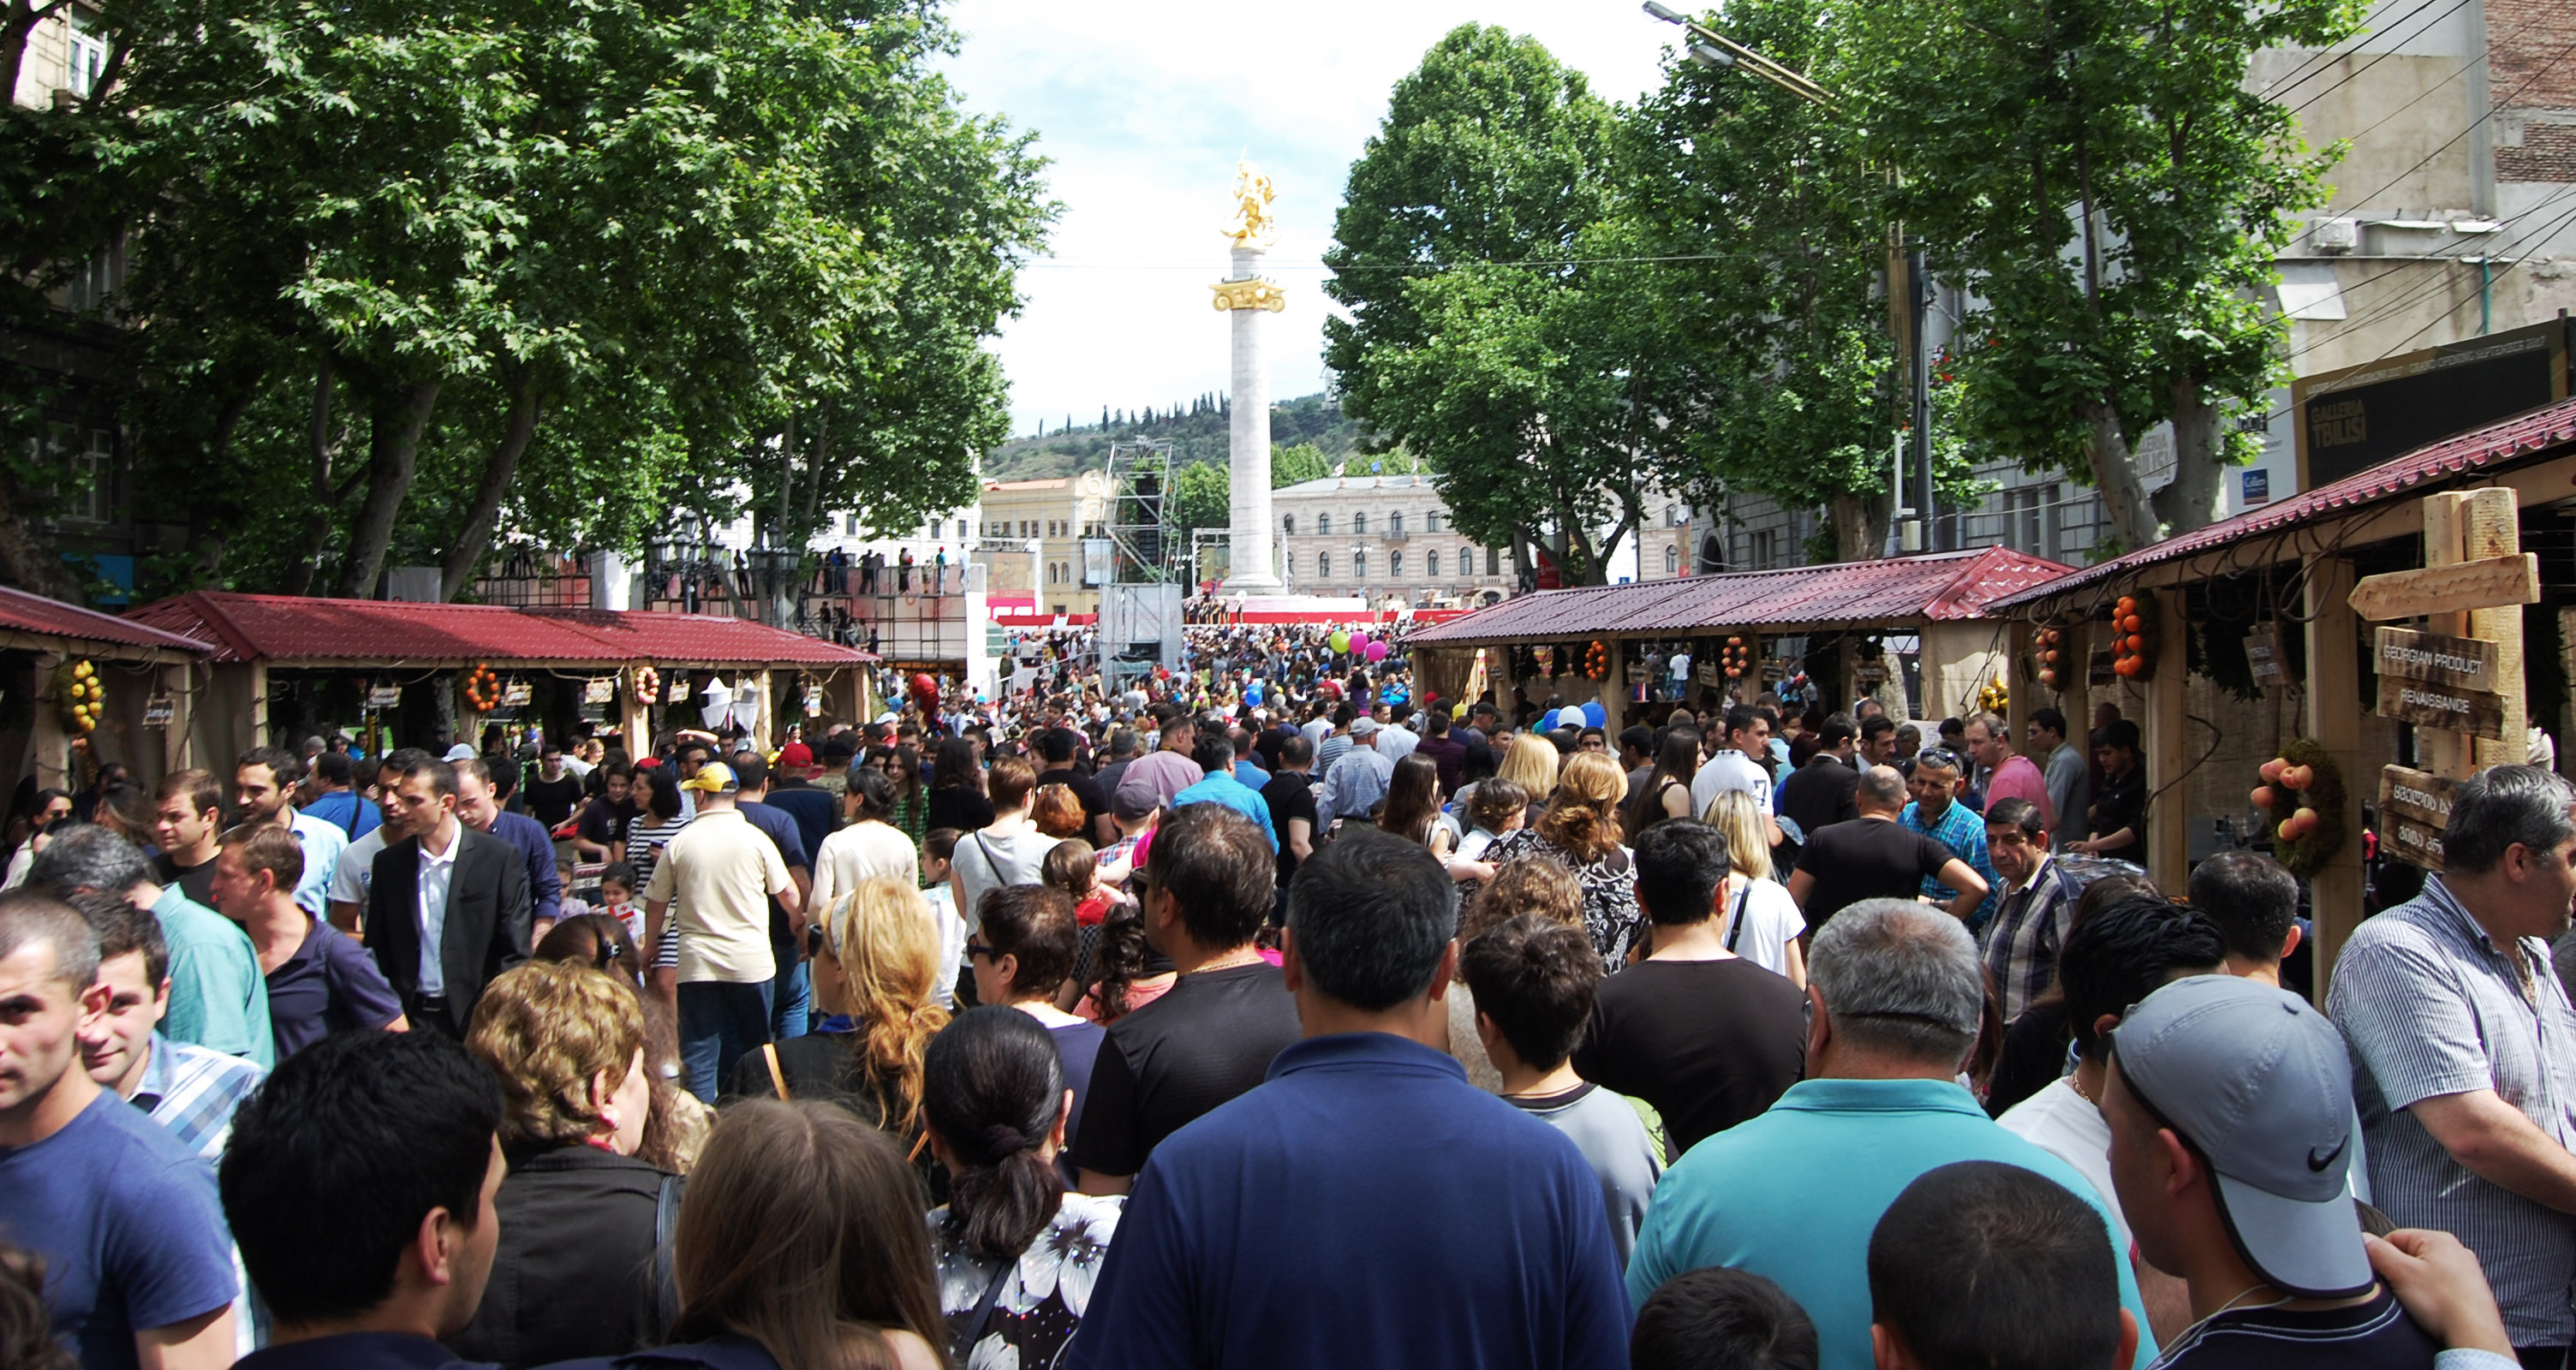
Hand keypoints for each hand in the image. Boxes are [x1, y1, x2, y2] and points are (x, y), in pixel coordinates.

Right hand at [2366, 1229, 2513, 1355]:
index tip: (2383, 1275)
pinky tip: (2434, 1308)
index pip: (2394, 1238)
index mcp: (2439, 1238)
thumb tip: (2364, 1240)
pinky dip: (2435, 1297)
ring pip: (2426, 1272)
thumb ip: (2377, 1251)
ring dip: (2418, 1285)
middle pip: (2410, 1255)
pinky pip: (2442, 1287)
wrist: (2475, 1336)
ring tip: (2421, 1302)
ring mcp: (2467, 1270)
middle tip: (2401, 1290)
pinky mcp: (2472, 1290)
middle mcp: (2457, 1250)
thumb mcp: (2400, 1273)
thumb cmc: (2444, 1305)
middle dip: (2401, 1272)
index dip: (2382, 1257)